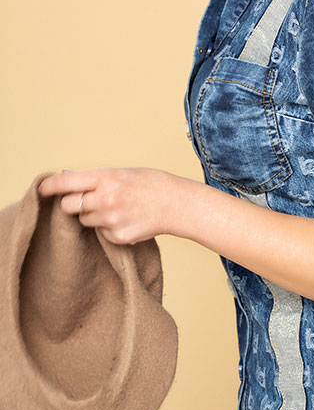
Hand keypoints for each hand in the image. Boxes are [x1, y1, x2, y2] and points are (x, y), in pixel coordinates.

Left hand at [37, 167, 179, 244]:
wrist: (176, 204)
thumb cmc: (151, 183)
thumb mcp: (122, 172)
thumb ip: (94, 178)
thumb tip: (66, 177)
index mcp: (106, 178)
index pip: (66, 183)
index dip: (49, 187)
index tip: (41, 189)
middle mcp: (105, 199)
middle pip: (69, 206)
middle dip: (73, 203)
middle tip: (87, 199)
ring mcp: (111, 220)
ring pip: (85, 220)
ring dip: (93, 215)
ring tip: (116, 207)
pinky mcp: (117, 237)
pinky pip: (101, 233)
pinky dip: (108, 227)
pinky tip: (126, 218)